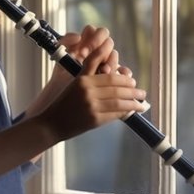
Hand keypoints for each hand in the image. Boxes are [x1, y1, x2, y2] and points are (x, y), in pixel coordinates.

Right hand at [34, 25, 149, 142]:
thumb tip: (115, 69)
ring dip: (133, 102)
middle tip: (141, 92)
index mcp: (84, 79)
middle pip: (116, 89)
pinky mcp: (94, 120)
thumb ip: (91, 70)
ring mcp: (91, 106)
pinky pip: (114, 114)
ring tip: (141, 103)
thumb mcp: (76, 81)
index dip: (124, 79)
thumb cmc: (65, 102)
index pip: (110, 77)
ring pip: (118, 102)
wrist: (52, 124)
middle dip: (132, 90)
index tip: (133, 81)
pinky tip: (131, 112)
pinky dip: (125, 112)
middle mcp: (88, 92)